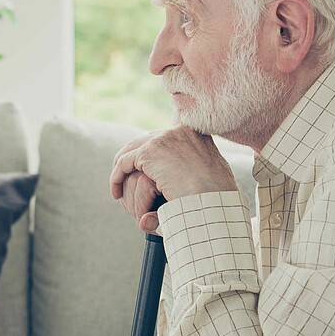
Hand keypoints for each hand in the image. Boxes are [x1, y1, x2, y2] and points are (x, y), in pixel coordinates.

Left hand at [110, 125, 237, 232]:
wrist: (215, 205)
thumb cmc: (218, 200)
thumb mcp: (209, 178)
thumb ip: (192, 171)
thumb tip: (177, 176)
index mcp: (196, 134)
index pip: (165, 140)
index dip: (152, 156)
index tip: (147, 173)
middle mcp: (180, 130)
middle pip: (146, 141)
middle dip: (133, 161)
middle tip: (126, 180)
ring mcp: (164, 138)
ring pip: (132, 151)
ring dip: (122, 170)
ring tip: (118, 189)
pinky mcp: (149, 152)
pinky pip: (124, 162)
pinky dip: (117, 177)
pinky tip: (116, 193)